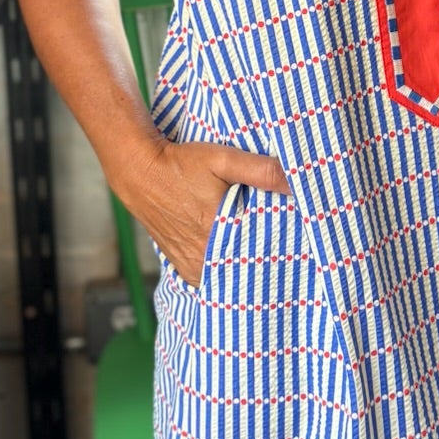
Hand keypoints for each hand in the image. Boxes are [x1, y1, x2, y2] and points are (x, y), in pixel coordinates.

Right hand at [118, 138, 290, 288]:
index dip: (283, 249)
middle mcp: (204, 260)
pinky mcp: (184, 268)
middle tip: (284, 244)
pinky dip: (226, 270)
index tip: (298, 241)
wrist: (140, 174)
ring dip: (245, 265)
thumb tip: (296, 181)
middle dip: (267, 259)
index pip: (264, 257)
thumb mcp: (222, 159)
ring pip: (230, 277)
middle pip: (248, 270)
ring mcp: (192, 268)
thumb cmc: (181, 165)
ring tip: (261, 248)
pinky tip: (237, 253)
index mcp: (218, 237)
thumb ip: (260, 171)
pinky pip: (213, 278)